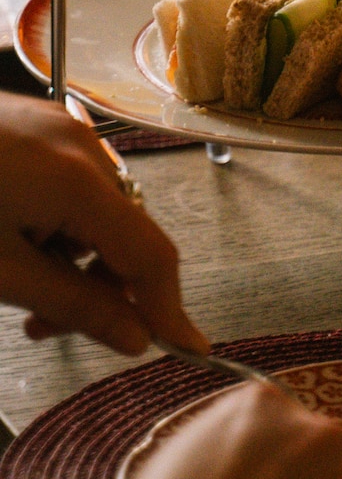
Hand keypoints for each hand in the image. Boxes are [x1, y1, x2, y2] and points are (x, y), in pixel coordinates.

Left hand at [0, 92, 205, 355]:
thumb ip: (73, 306)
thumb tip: (132, 337)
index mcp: (80, 180)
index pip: (151, 255)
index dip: (170, 308)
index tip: (187, 349)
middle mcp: (83, 147)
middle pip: (124, 234)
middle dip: (99, 289)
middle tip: (48, 328)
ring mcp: (60, 132)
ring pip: (96, 214)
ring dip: (71, 261)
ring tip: (19, 289)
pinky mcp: (36, 129)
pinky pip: (70, 188)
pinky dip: (53, 228)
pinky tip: (12, 247)